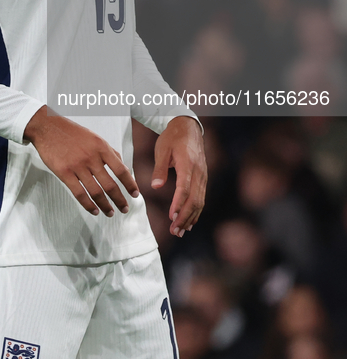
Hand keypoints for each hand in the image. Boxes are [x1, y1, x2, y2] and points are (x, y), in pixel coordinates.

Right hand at [24, 106, 139, 216]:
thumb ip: (109, 152)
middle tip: (125, 208)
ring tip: (110, 213)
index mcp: (101, 147)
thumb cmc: (72, 132)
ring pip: (96, 191)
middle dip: (120, 199)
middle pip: (110, 184)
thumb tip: (123, 167)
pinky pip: (79, 193)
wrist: (48, 127)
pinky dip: (88, 205)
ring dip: (105, 205)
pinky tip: (94, 210)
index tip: (135, 194)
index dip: (130, 184)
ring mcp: (77, 166)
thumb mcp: (95, 137)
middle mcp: (91, 157)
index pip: (121, 170)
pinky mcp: (64, 173)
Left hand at [151, 116, 205, 236]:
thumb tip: (155, 187)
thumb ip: (159, 168)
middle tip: (175, 231)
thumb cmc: (173, 137)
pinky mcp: (203, 178)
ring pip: (199, 201)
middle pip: (194, 200)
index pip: (184, 189)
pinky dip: (196, 211)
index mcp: (188, 165)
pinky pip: (201, 197)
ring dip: (190, 218)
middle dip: (184, 217)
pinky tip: (189, 222)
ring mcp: (203, 176)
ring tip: (180, 231)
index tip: (171, 217)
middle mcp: (199, 172)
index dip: (178, 205)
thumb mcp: (162, 149)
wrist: (188, 127)